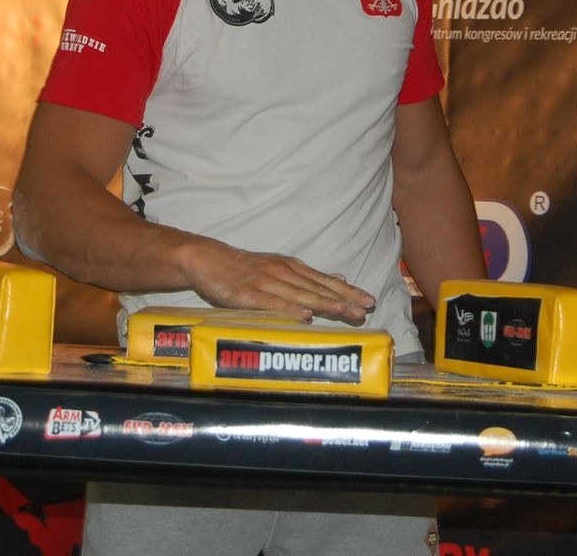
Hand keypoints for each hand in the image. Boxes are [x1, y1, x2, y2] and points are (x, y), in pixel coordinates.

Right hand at [177, 237, 375, 323]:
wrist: (207, 259)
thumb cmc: (245, 268)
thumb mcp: (280, 266)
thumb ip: (308, 276)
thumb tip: (341, 278)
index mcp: (291, 268)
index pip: (324, 281)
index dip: (347, 291)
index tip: (368, 301)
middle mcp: (282, 273)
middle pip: (317, 288)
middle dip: (343, 299)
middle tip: (365, 309)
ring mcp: (265, 283)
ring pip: (299, 295)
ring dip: (323, 303)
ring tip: (345, 311)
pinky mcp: (247, 295)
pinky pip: (271, 304)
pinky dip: (289, 310)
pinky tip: (305, 316)